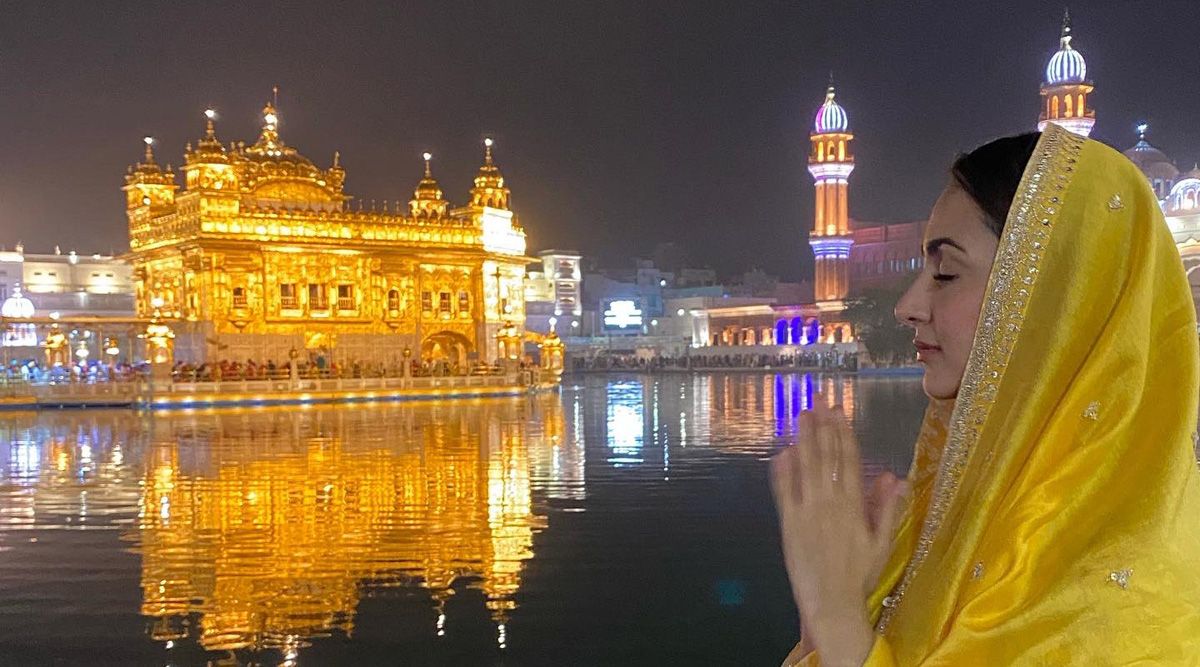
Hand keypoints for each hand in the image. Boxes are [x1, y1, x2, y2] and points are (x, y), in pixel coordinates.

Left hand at [771, 396, 907, 665]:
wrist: (832, 602)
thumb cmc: (859, 574)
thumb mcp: (881, 542)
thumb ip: (886, 508)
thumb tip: (897, 478)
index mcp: (854, 505)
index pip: (848, 461)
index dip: (843, 434)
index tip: (839, 412)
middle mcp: (829, 502)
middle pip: (825, 457)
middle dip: (822, 427)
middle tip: (818, 401)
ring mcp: (806, 511)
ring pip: (805, 468)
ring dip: (803, 439)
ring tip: (801, 416)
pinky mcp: (788, 523)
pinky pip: (784, 492)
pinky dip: (782, 471)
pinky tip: (781, 452)